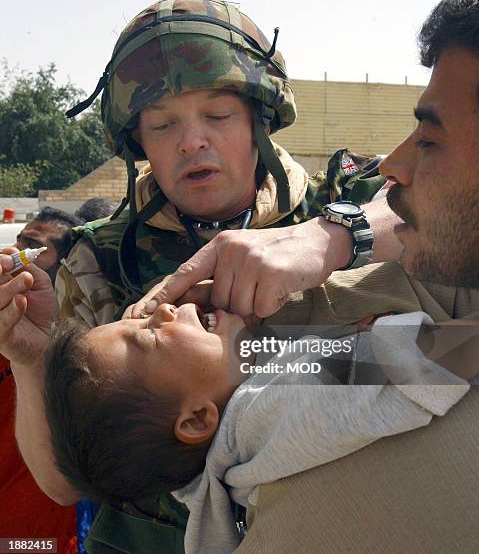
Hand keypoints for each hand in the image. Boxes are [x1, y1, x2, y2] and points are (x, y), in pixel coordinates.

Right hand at [0, 250, 56, 365]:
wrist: (50, 340)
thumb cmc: (42, 311)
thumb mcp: (39, 284)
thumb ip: (28, 267)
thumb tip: (12, 250)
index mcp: (0, 286)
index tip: (11, 257)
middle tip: (10, 264)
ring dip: (10, 287)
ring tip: (27, 279)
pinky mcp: (0, 335)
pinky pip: (2, 321)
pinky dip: (12, 310)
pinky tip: (22, 301)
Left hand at [131, 217, 351, 318]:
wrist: (316, 242)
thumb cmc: (277, 255)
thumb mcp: (243, 255)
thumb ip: (221, 275)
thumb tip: (197, 306)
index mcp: (220, 245)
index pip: (185, 272)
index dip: (163, 293)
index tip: (141, 310)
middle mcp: (232, 250)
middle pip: (219, 300)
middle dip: (237, 305)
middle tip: (258, 290)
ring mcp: (251, 260)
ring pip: (239, 308)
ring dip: (256, 307)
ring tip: (270, 287)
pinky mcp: (270, 273)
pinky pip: (261, 309)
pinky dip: (272, 306)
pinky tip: (281, 289)